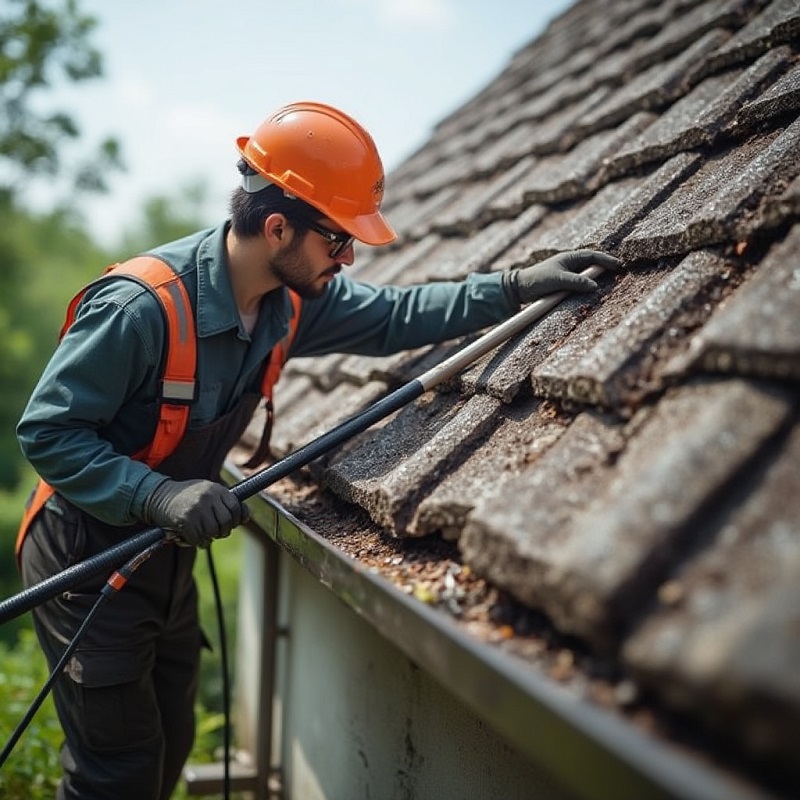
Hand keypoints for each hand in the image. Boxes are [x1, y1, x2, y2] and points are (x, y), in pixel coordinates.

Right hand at [142, 478, 245, 547]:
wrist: (158, 496)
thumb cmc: (187, 497)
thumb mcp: (208, 493)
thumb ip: (225, 502)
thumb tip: (246, 517)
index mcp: (216, 489)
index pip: (236, 507)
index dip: (236, 519)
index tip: (231, 524)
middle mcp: (208, 497)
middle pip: (226, 522)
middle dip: (223, 531)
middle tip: (216, 532)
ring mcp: (197, 508)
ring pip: (213, 532)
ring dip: (208, 538)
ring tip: (201, 534)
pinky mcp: (186, 520)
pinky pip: (198, 538)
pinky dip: (196, 542)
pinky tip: (190, 537)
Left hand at [504, 250, 621, 303]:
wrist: (520, 288)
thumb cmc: (538, 279)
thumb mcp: (558, 280)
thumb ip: (576, 281)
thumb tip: (594, 285)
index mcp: (569, 258)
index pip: (593, 256)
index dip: (606, 260)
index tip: (619, 265)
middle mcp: (570, 264)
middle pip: (592, 264)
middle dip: (605, 267)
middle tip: (620, 272)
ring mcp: (567, 274)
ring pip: (587, 275)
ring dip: (597, 277)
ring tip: (611, 281)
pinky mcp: (564, 284)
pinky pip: (580, 284)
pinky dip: (588, 286)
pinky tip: (594, 291)